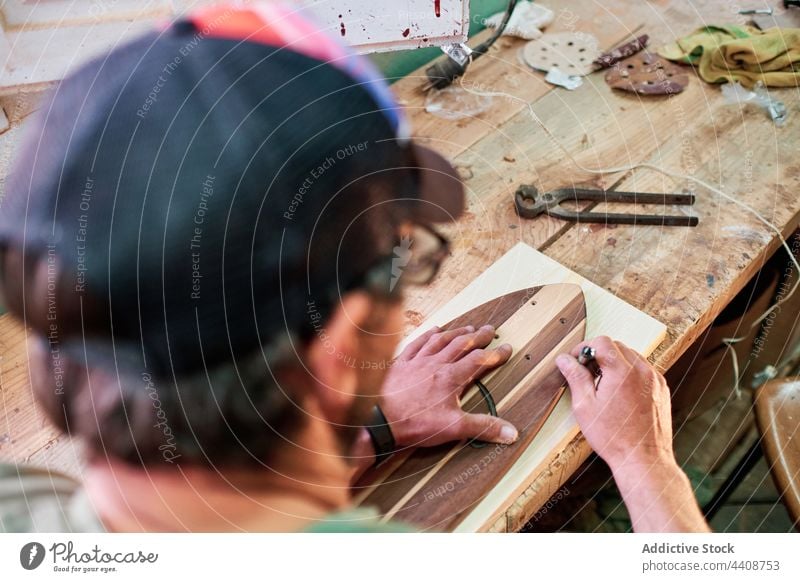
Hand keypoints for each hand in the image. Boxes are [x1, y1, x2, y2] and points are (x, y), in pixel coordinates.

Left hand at [380, 324, 518, 448]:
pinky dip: (428, 334)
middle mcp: (436, 363)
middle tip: (490, 329)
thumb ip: (483, 427)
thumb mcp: (454, 428)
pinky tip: (433, 329)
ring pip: (441, 340)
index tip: (506, 348)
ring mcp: (417, 361)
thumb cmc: (414, 423)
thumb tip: (511, 432)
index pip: (479, 360)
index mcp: (451, 377)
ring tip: (467, 327)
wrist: (379, 419)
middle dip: (478, 336)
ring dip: (456, 332)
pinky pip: (417, 343)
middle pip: (462, 344)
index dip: (495, 354)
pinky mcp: (400, 363)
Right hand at [555, 336, 673, 470]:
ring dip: (615, 362)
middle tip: (587, 374)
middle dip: (599, 354)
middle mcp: (641, 370)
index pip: (602, 341)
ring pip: (631, 356)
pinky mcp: (661, 389)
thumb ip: (575, 377)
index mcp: (621, 371)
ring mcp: (654, 379)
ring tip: (603, 385)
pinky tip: (620, 392)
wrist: (643, 459)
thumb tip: (564, 359)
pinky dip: (629, 373)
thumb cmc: (613, 437)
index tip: (577, 361)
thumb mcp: (585, 406)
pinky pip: (643, 369)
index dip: (585, 348)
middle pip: (617, 346)